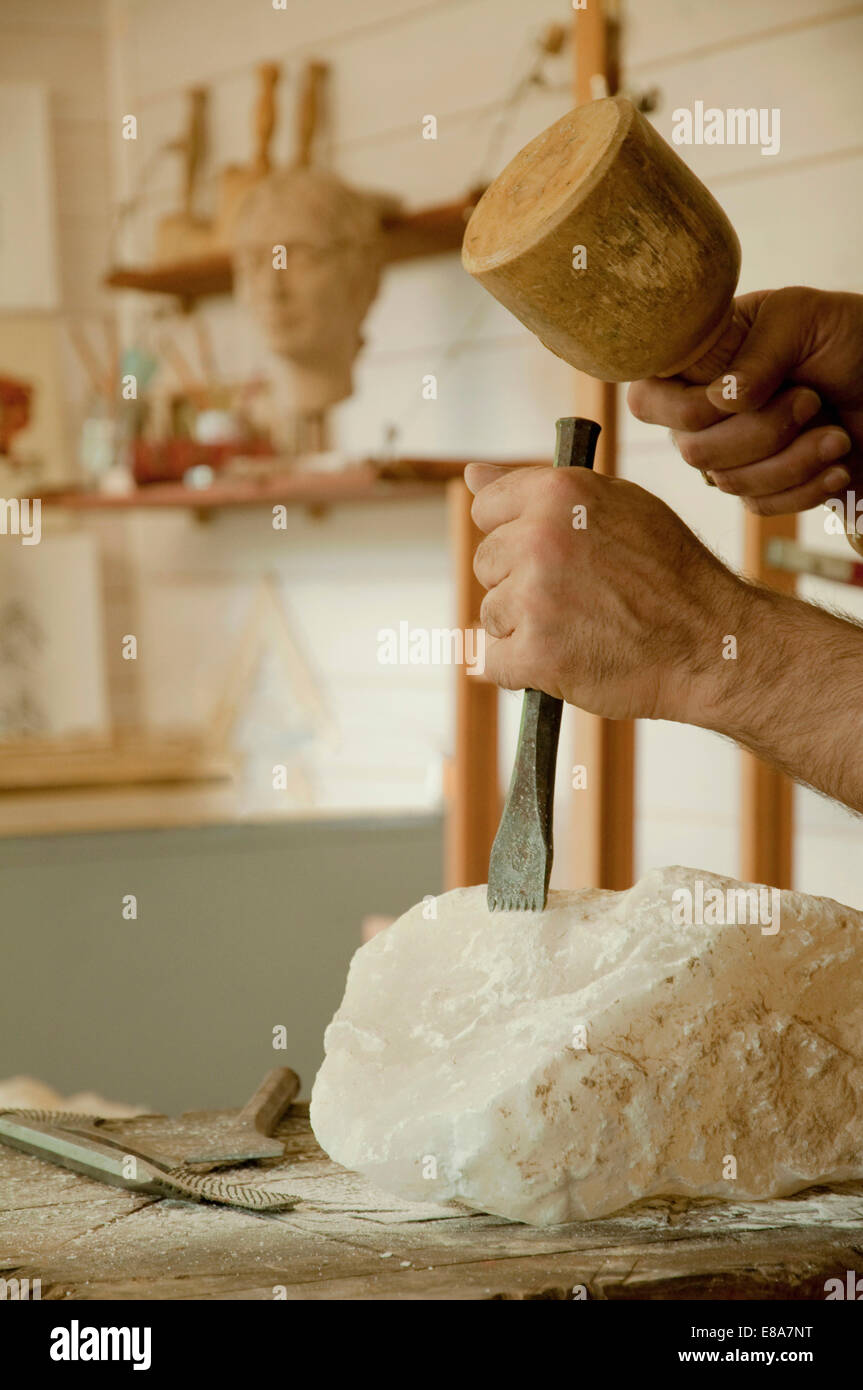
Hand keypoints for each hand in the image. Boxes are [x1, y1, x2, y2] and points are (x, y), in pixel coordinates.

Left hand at [465, 462, 747, 722]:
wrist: (711, 644)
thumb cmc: (670, 575)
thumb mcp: (620, 505)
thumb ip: (544, 490)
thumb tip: (472, 474)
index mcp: (560, 493)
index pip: (487, 508)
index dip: (514, 533)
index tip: (546, 554)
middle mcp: (540, 539)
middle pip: (486, 564)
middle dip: (520, 583)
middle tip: (576, 598)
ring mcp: (535, 598)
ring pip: (492, 615)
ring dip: (525, 629)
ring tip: (582, 630)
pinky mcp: (535, 654)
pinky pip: (494, 663)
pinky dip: (524, 670)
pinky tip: (568, 660)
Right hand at [627, 288, 862, 515]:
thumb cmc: (851, 339)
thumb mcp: (804, 317)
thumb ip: (758, 349)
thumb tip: (722, 401)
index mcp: (702, 362)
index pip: (646, 400)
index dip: (682, 409)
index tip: (733, 395)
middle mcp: (706, 411)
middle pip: (691, 449)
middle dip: (760, 431)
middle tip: (810, 399)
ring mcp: (732, 454)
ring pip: (726, 482)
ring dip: (792, 460)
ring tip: (837, 436)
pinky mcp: (762, 489)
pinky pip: (759, 507)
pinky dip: (804, 489)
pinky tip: (837, 465)